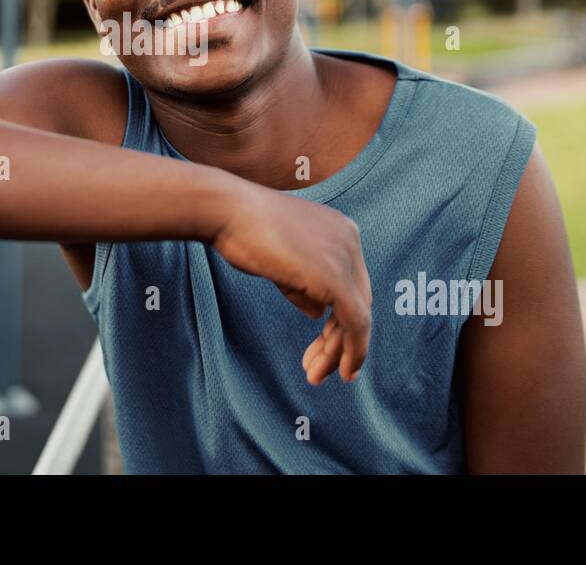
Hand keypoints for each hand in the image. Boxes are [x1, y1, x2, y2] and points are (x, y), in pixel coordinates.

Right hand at [206, 181, 371, 384]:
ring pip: (358, 316)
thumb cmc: (241, 229)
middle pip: (358, 300)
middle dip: (340, 339)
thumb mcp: (281, 257)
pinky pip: (356, 323)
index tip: (321, 346)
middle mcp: (351, 240)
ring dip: (340, 351)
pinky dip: (353, 350)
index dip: (338, 319)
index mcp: (341, 230)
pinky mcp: (336, 278)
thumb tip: (317, 311)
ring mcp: (346, 257)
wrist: (226, 211)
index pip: (349, 283)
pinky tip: (342, 371)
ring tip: (316, 375)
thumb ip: (302, 283)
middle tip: (318, 368)